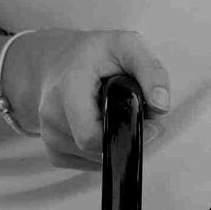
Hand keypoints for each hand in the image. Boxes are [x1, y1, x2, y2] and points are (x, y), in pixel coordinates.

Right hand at [5, 29, 171, 169]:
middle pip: (98, 149)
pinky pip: (86, 164)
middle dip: (125, 137)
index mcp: (68, 87)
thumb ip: (151, 71)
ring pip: (95, 159)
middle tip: (135, 114)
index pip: (91, 135)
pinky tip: (102, 126)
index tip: (150, 125)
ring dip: (114, 142)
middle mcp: (51, 113)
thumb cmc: (94, 54)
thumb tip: (161, 106)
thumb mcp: (127, 45)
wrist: (58, 60)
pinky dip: (102, 151)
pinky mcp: (52, 151)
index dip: (125, 136)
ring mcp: (49, 135)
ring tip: (114, 114)